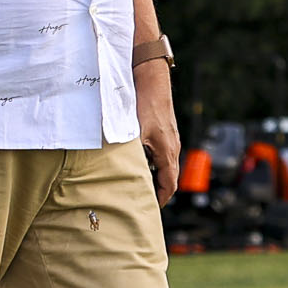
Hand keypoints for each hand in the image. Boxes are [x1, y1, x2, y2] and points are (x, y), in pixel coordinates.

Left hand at [135, 60, 179, 205]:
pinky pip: (162, 154)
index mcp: (167, 152)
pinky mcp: (166, 132)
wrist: (151, 80)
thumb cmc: (144, 104)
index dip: (161, 199)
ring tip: (138, 183)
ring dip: (155, 176)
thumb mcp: (132, 132)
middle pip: (169, 177)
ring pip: (165, 165)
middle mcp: (172, 147)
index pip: (169, 184)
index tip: (150, 208)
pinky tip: (138, 160)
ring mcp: (170, 139)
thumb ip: (128, 153)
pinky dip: (153, 163)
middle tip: (142, 199)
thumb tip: (114, 170)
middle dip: (157, 191)